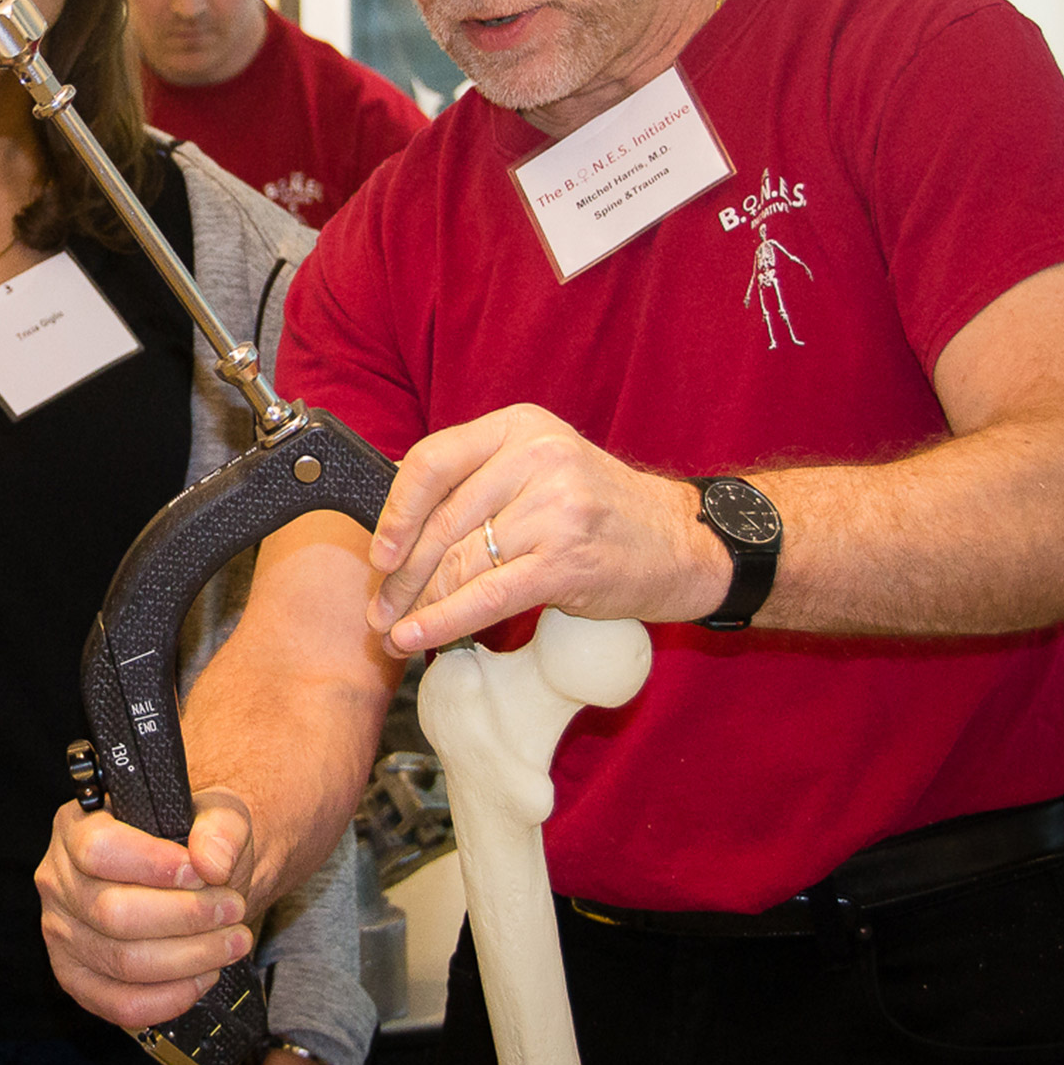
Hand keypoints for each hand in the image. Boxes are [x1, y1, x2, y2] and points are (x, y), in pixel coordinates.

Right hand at [34, 790, 257, 1031]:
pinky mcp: (77, 979)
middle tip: (232, 909)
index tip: (201, 874)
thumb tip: (211, 862)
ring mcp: (61, 934)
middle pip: (112, 914)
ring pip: (122, 963)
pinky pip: (119, 1004)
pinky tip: (202, 976)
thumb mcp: (214, 813)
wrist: (192, 879)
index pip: (99, 849)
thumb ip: (220, 827)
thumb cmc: (191, 843)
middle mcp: (58, 881)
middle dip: (185, 917)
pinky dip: (169, 998)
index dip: (153, 866)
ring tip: (230, 941)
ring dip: (189, 958)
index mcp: (76, 827)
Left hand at [365, 404, 726, 653]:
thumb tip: (398, 522)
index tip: (379, 550)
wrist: (685, 543)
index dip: (395, 511)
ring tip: (393, 628)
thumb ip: (479, 479)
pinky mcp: (566, 562)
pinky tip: (417, 637)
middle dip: (401, 572)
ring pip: (459, 562)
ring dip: (417, 603)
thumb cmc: (602, 511)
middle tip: (379, 606)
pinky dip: (443, 622)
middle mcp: (536, 459)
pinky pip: (486, 596)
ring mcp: (554, 509)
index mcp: (520, 428)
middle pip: (442, 520)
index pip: (432, 461)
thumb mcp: (542, 467)